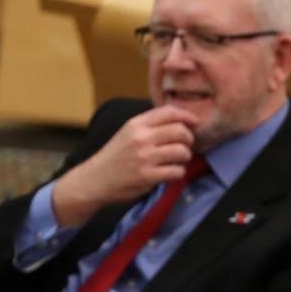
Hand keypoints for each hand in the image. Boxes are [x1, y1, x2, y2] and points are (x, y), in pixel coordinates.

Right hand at [51, 105, 197, 226]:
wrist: (95, 179)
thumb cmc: (115, 156)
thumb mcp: (128, 132)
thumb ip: (150, 125)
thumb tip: (179, 120)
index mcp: (136, 124)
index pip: (169, 112)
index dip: (187, 116)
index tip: (195, 123)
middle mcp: (141, 138)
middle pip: (180, 131)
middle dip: (189, 139)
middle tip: (185, 146)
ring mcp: (144, 157)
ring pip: (182, 152)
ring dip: (185, 157)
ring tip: (178, 160)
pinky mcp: (147, 176)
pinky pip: (176, 171)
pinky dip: (178, 172)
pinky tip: (171, 173)